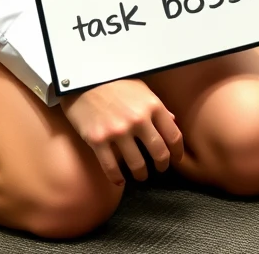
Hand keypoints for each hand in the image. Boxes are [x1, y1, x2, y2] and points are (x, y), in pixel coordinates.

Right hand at [58, 78, 182, 185]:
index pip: (173, 135)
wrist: (81, 79)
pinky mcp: (98, 140)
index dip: (177, 152)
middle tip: (159, 169)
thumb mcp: (139, 88)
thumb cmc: (112, 81)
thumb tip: (172, 121)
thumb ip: (156, 106)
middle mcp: (138, 119)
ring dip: (141, 174)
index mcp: (151, 105)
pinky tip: (119, 180)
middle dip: (162, 166)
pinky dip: (117, 178)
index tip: (175, 159)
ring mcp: (117, 131)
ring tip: (139, 175)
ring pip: (138, 165)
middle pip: (159, 153)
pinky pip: (111, 168)